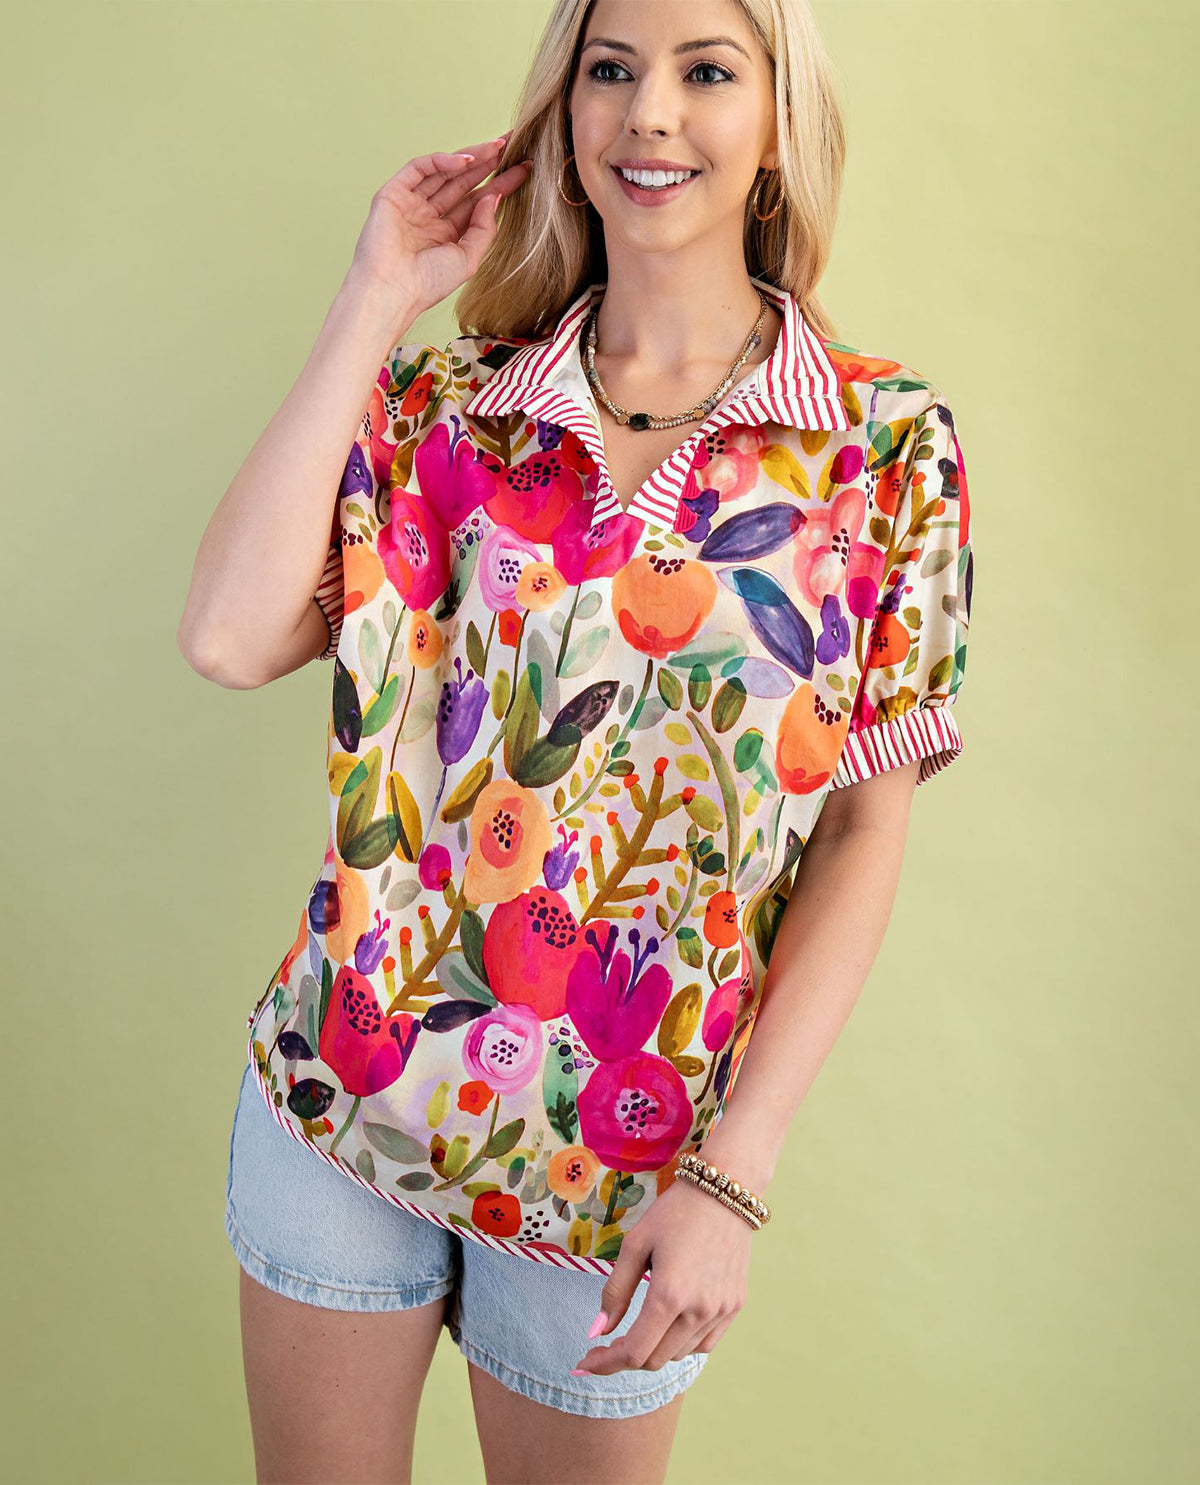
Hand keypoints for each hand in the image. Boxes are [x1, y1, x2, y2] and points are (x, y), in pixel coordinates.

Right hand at [347, 130, 531, 321]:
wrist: (392, 291)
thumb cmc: (427, 283)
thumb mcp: (468, 258)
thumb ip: (484, 228)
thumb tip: (495, 196)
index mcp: (447, 233)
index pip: (478, 201)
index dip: (501, 184)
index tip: (525, 169)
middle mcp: (430, 216)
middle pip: (464, 181)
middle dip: (488, 163)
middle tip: (513, 144)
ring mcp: (411, 203)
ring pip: (445, 171)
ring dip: (471, 157)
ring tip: (497, 147)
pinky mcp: (394, 193)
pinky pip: (420, 168)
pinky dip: (442, 161)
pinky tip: (466, 160)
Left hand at [570, 1175, 752, 1375]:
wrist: (725, 1192)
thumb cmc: (675, 1212)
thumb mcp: (635, 1244)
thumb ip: (615, 1291)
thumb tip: (599, 1331)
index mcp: (669, 1295)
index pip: (634, 1352)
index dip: (606, 1364)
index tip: (585, 1362)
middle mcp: (699, 1311)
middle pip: (655, 1360)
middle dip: (626, 1356)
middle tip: (608, 1341)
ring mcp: (721, 1311)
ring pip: (679, 1355)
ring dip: (655, 1349)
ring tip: (641, 1325)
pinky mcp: (735, 1306)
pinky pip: (704, 1344)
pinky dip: (682, 1343)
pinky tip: (671, 1324)